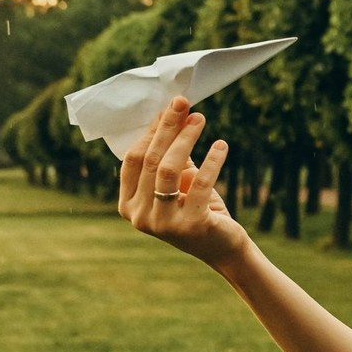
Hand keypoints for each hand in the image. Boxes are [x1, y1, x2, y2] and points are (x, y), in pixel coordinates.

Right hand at [117, 97, 248, 270]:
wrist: (222, 247)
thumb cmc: (198, 208)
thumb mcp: (179, 180)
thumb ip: (172, 152)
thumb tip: (174, 111)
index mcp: (128, 204)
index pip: (134, 159)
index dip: (151, 130)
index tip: (169, 107)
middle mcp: (139, 216)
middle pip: (150, 160)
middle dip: (168, 127)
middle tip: (184, 103)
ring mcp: (163, 224)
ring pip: (168, 169)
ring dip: (185, 139)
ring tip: (200, 119)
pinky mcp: (191, 226)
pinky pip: (200, 184)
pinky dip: (212, 161)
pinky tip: (221, 145)